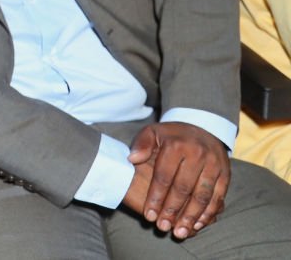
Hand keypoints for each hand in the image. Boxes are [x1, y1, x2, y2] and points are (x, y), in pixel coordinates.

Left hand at [127, 122, 229, 238]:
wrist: (202, 126)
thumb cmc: (171, 135)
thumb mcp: (152, 132)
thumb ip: (141, 144)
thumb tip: (132, 159)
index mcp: (177, 145)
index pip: (164, 176)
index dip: (155, 198)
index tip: (148, 215)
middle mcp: (198, 154)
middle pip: (183, 188)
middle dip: (172, 211)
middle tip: (162, 227)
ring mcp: (214, 165)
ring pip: (202, 196)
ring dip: (190, 217)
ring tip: (179, 232)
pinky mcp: (226, 174)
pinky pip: (218, 197)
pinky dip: (208, 213)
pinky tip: (198, 225)